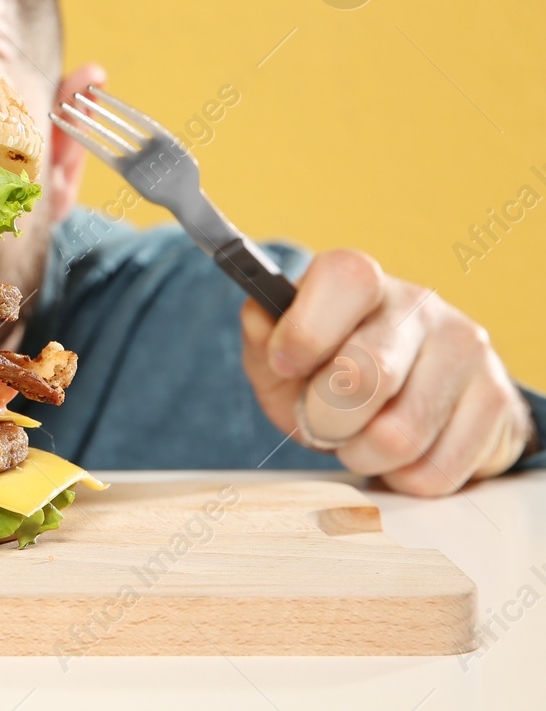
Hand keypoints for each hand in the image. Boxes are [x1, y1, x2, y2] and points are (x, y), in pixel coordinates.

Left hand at [241, 249, 533, 495]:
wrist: (405, 401)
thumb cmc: (327, 373)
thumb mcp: (279, 355)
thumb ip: (262, 337)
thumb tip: (264, 321)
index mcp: (360, 281)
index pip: (344, 279)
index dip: (305, 331)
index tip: (283, 365)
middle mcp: (419, 305)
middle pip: (365, 374)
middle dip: (324, 418)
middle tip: (320, 423)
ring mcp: (466, 350)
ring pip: (399, 436)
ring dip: (362, 455)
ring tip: (359, 439)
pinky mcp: (496, 401)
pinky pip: (434, 471)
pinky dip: (402, 478)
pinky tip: (399, 454)